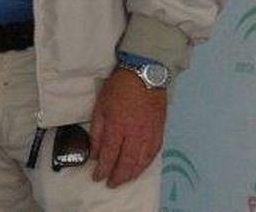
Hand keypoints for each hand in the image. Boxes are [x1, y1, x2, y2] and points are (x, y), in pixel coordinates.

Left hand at [89, 68, 166, 186]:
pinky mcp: (159, 131)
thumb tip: (95, 153)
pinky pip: (154, 153)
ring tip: (124, 179)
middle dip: (117, 177)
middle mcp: (134, 134)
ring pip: (141, 162)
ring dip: (132, 174)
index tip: (97, 177)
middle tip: (111, 183)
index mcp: (117, 126)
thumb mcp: (101, 106)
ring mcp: (149, 133)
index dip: (103, 170)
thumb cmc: (119, 88)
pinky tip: (140, 168)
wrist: (145, 73)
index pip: (109, 156)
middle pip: (126, 163)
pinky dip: (146, 164)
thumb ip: (98, 132)